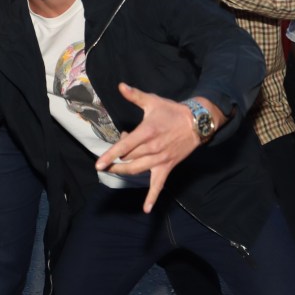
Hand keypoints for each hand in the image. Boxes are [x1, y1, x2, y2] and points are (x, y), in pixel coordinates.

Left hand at [96, 84, 210, 212]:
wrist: (196, 122)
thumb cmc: (172, 111)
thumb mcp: (153, 101)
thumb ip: (135, 95)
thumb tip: (120, 86)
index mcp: (146, 132)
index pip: (124, 146)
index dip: (110, 155)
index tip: (98, 164)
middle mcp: (152, 148)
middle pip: (128, 158)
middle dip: (116, 158)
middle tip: (113, 153)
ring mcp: (160, 159)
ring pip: (137, 170)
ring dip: (123, 171)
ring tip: (114, 169)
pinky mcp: (167, 167)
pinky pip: (159, 185)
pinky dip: (152, 197)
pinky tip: (146, 209)